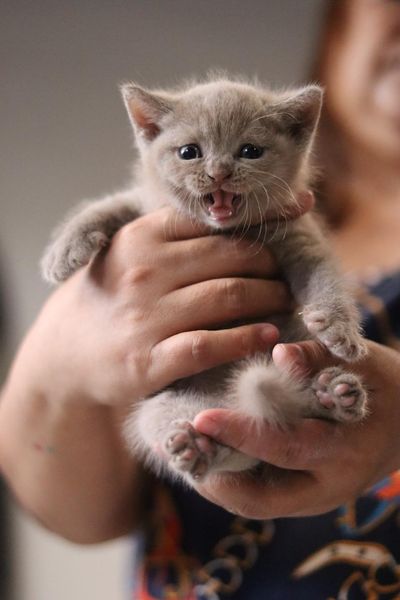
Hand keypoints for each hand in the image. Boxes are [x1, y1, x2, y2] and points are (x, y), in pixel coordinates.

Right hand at [32, 207, 293, 406]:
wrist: (62, 355)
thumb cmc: (107, 298)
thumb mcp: (128, 254)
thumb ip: (173, 236)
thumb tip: (235, 214)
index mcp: (141, 237)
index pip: (211, 220)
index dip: (260, 218)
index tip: (294, 216)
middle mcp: (144, 271)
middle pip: (230, 256)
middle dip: (270, 263)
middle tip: (288, 272)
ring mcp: (145, 317)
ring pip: (227, 296)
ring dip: (268, 297)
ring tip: (285, 299)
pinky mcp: (148, 361)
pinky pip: (208, 346)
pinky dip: (245, 339)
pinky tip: (268, 335)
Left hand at [193, 340, 399, 518]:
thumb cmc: (384, 387)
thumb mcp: (361, 366)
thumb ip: (320, 360)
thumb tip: (279, 355)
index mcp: (344, 452)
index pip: (285, 447)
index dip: (242, 433)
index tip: (202, 418)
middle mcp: (328, 487)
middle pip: (262, 497)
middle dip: (215, 475)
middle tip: (178, 448)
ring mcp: (316, 498)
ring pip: (256, 505)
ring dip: (216, 484)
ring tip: (182, 456)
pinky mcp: (305, 495)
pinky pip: (262, 497)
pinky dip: (231, 480)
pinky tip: (206, 456)